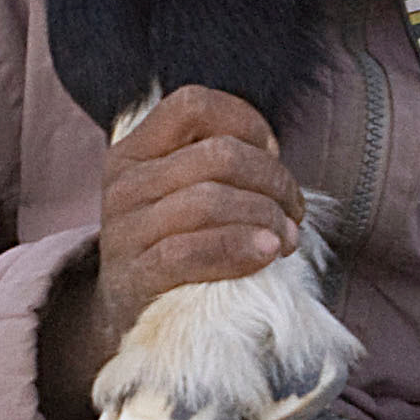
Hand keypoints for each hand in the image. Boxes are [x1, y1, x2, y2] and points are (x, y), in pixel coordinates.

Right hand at [96, 86, 304, 338]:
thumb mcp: (180, 193)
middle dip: (273, 180)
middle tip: (294, 211)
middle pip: (218, 155)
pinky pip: (191, 251)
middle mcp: (125, 183)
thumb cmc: (174, 245)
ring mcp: (125, 231)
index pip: (193, 105)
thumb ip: (218, 165)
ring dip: (266, 216)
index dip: (246, 122)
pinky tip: (269, 252)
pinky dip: (239, 247)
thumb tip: (274, 157)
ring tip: (287, 239)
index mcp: (135, 151)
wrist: (129, 314)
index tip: (271, 154)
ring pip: (210, 200)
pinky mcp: (135, 276)